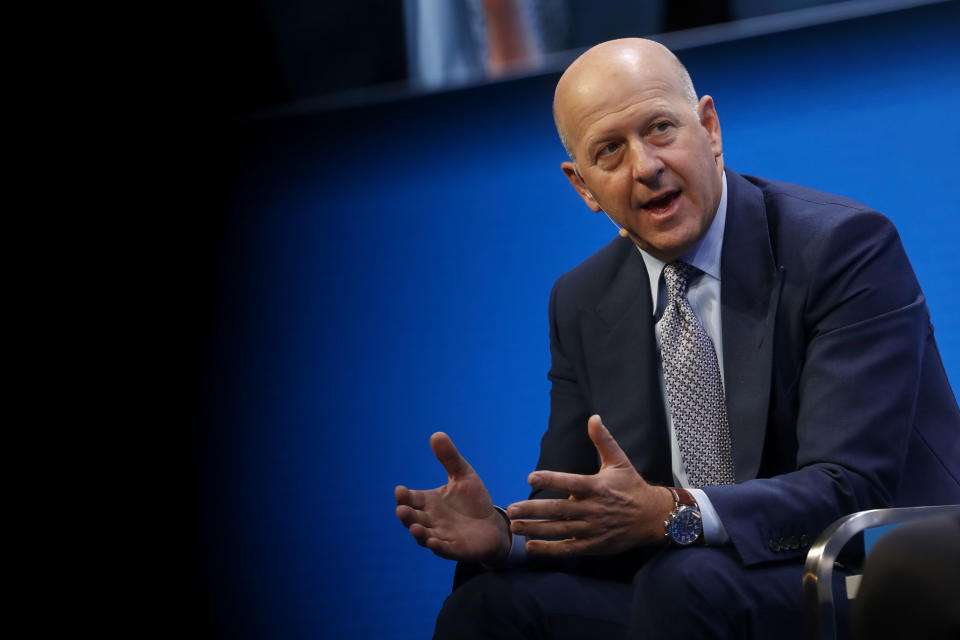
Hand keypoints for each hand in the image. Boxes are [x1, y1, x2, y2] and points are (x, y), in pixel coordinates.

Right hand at [395, 432, 510, 562]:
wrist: (492, 524)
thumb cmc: (473, 501)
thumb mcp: (464, 475)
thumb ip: (450, 458)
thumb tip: (436, 434)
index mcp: (429, 502)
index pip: (411, 498)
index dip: (404, 496)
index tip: (400, 490)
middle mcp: (430, 520)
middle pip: (412, 518)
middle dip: (406, 515)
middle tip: (401, 509)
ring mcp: (440, 535)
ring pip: (423, 536)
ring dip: (418, 533)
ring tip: (415, 528)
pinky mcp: (454, 549)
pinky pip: (442, 549)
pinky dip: (436, 547)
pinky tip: (433, 542)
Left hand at [506, 415, 673, 556]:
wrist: (653, 517)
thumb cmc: (632, 486)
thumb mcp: (620, 461)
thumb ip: (603, 441)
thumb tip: (594, 417)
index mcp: (597, 487)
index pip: (571, 483)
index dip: (551, 479)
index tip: (530, 477)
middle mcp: (593, 509)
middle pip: (559, 510)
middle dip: (533, 510)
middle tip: (511, 510)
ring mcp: (593, 529)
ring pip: (560, 530)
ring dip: (536, 529)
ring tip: (514, 527)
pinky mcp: (594, 545)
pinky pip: (569, 549)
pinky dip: (550, 550)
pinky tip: (531, 547)